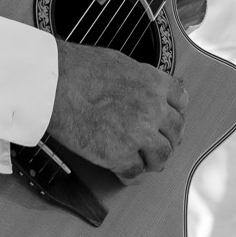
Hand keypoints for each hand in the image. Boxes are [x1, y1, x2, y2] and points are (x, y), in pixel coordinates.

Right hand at [46, 40, 187, 180]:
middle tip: (158, 145)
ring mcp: (139, 134)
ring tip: (145, 163)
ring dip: (154, 160)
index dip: (175, 113)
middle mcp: (153, 109)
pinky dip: (130, 174)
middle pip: (175, 131)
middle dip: (168, 139)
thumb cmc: (77, 68)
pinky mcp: (120, 155)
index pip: (181, 101)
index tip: (169, 120)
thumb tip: (137, 86)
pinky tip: (123, 173)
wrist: (54, 84)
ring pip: (162, 156)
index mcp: (153, 83)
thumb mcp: (118, 62)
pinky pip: (135, 171)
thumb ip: (137, 78)